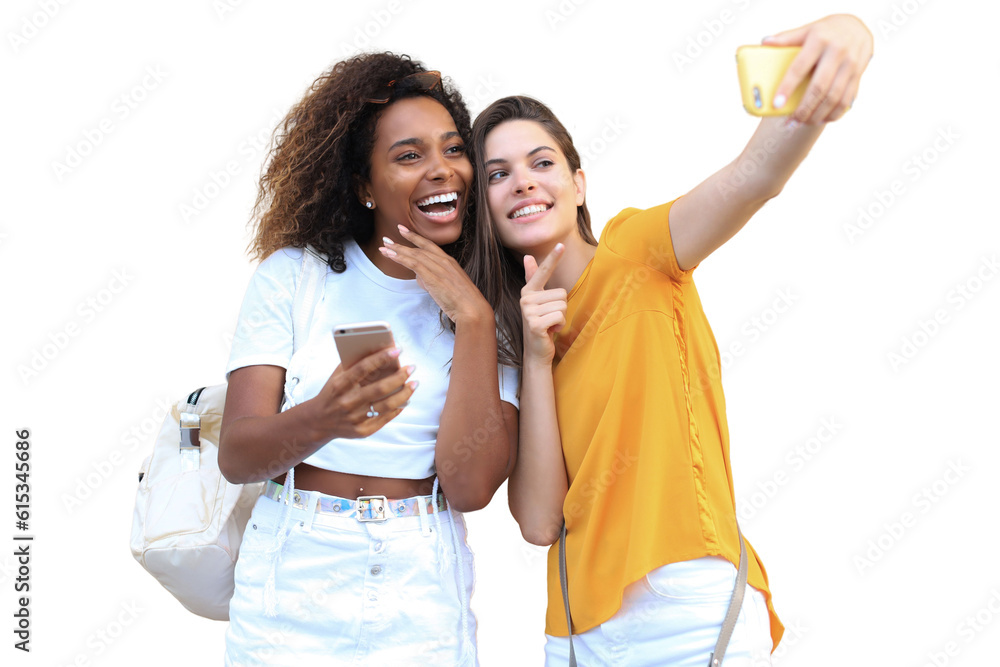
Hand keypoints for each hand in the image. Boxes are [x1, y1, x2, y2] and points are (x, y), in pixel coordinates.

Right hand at [306, 347, 415, 438]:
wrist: (318, 421)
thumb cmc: (332, 393)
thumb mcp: (336, 376)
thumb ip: (353, 364)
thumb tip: (379, 350)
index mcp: (340, 385)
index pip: (363, 368)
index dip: (382, 358)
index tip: (398, 350)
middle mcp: (347, 402)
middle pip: (379, 389)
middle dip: (399, 377)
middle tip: (411, 368)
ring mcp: (355, 418)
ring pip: (386, 405)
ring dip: (404, 394)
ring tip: (414, 383)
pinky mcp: (361, 431)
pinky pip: (384, 418)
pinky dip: (397, 409)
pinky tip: (405, 400)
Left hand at [379, 225, 491, 323]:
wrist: (472, 309)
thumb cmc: (463, 301)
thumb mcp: (448, 286)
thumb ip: (433, 279)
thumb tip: (420, 278)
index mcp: (450, 262)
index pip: (429, 245)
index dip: (415, 237)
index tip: (404, 231)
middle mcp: (444, 261)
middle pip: (419, 248)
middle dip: (402, 242)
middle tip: (387, 239)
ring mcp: (438, 268)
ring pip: (414, 255)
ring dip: (397, 250)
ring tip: (384, 248)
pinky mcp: (433, 277)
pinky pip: (413, 264)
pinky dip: (401, 258)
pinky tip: (391, 256)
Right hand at [520, 244, 566, 364]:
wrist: (536, 350)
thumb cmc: (541, 324)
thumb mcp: (539, 301)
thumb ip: (533, 278)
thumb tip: (528, 256)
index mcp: (528, 292)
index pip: (543, 271)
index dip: (553, 258)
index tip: (561, 244)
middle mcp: (526, 299)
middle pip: (562, 293)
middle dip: (562, 307)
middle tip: (550, 318)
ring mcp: (529, 312)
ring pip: (563, 305)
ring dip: (561, 317)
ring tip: (550, 324)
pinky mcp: (535, 324)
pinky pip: (560, 316)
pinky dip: (560, 325)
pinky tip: (550, 331)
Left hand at [764, 14, 873, 123]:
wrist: (857, 26)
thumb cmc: (824, 32)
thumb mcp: (806, 30)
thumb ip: (786, 38)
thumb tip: (765, 43)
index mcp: (819, 40)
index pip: (799, 68)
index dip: (787, 87)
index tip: (776, 104)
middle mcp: (837, 52)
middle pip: (819, 88)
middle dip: (804, 109)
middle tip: (790, 122)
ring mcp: (850, 64)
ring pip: (834, 98)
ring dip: (818, 115)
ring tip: (803, 123)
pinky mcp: (858, 75)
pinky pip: (847, 100)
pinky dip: (833, 114)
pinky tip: (821, 120)